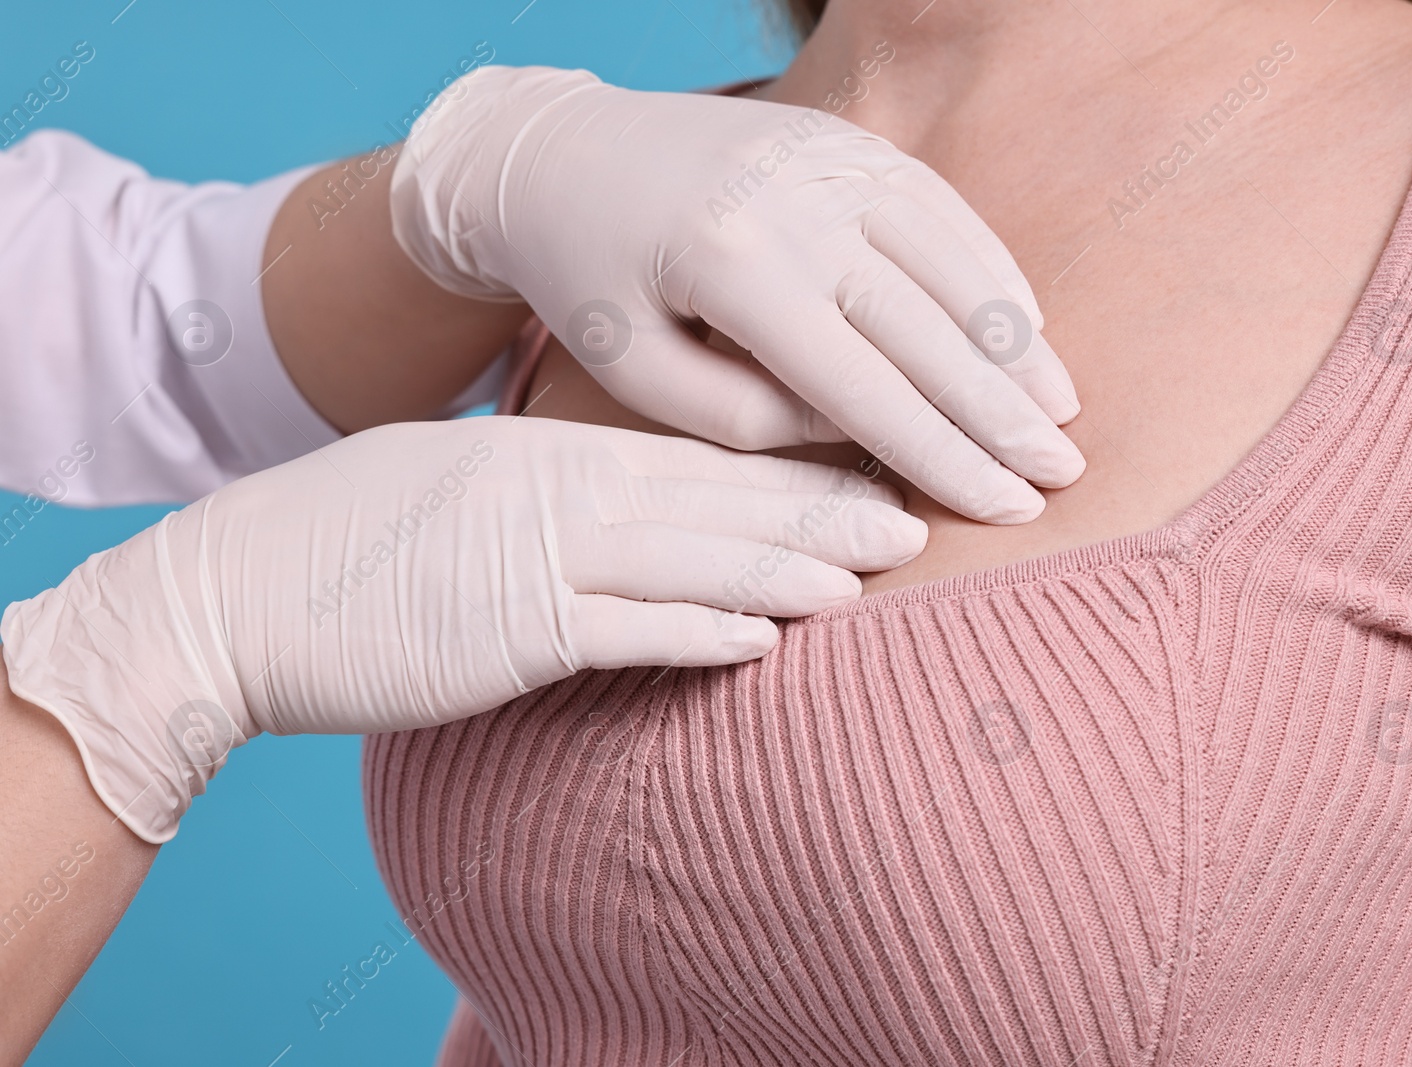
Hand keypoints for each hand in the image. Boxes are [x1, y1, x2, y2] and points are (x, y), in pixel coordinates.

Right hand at [0, 417, 924, 842]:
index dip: (795, 464)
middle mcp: (554, 489)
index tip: (872, 467)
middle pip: (720, 500)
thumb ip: (554, 486)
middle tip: (918, 515)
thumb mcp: (462, 478)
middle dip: (826, 509)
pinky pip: (625, 633)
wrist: (236, 590)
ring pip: (692, 559)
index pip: (699, 453)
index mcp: (548, 447)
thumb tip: (639, 506)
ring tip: (874, 573)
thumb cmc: (350, 537)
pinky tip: (767, 639)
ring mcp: (532, 557)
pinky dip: (700, 634)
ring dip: (789, 568)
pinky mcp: (507, 633)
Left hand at [389, 66, 1083, 522]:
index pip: (866, 385)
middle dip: (1002, 409)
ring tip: (1061, 414)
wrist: (559, 152)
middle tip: (1064, 473)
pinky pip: (940, 205)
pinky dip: (989, 268)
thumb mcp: (639, 372)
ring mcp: (827, 157)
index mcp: (734, 267)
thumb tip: (863, 434)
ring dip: (1013, 341)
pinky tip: (1024, 326)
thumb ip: (751, 419)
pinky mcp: (843, 137)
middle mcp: (794, 199)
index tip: (1007, 506)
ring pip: (951, 259)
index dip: (944, 454)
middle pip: (928, 323)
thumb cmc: (591, 281)